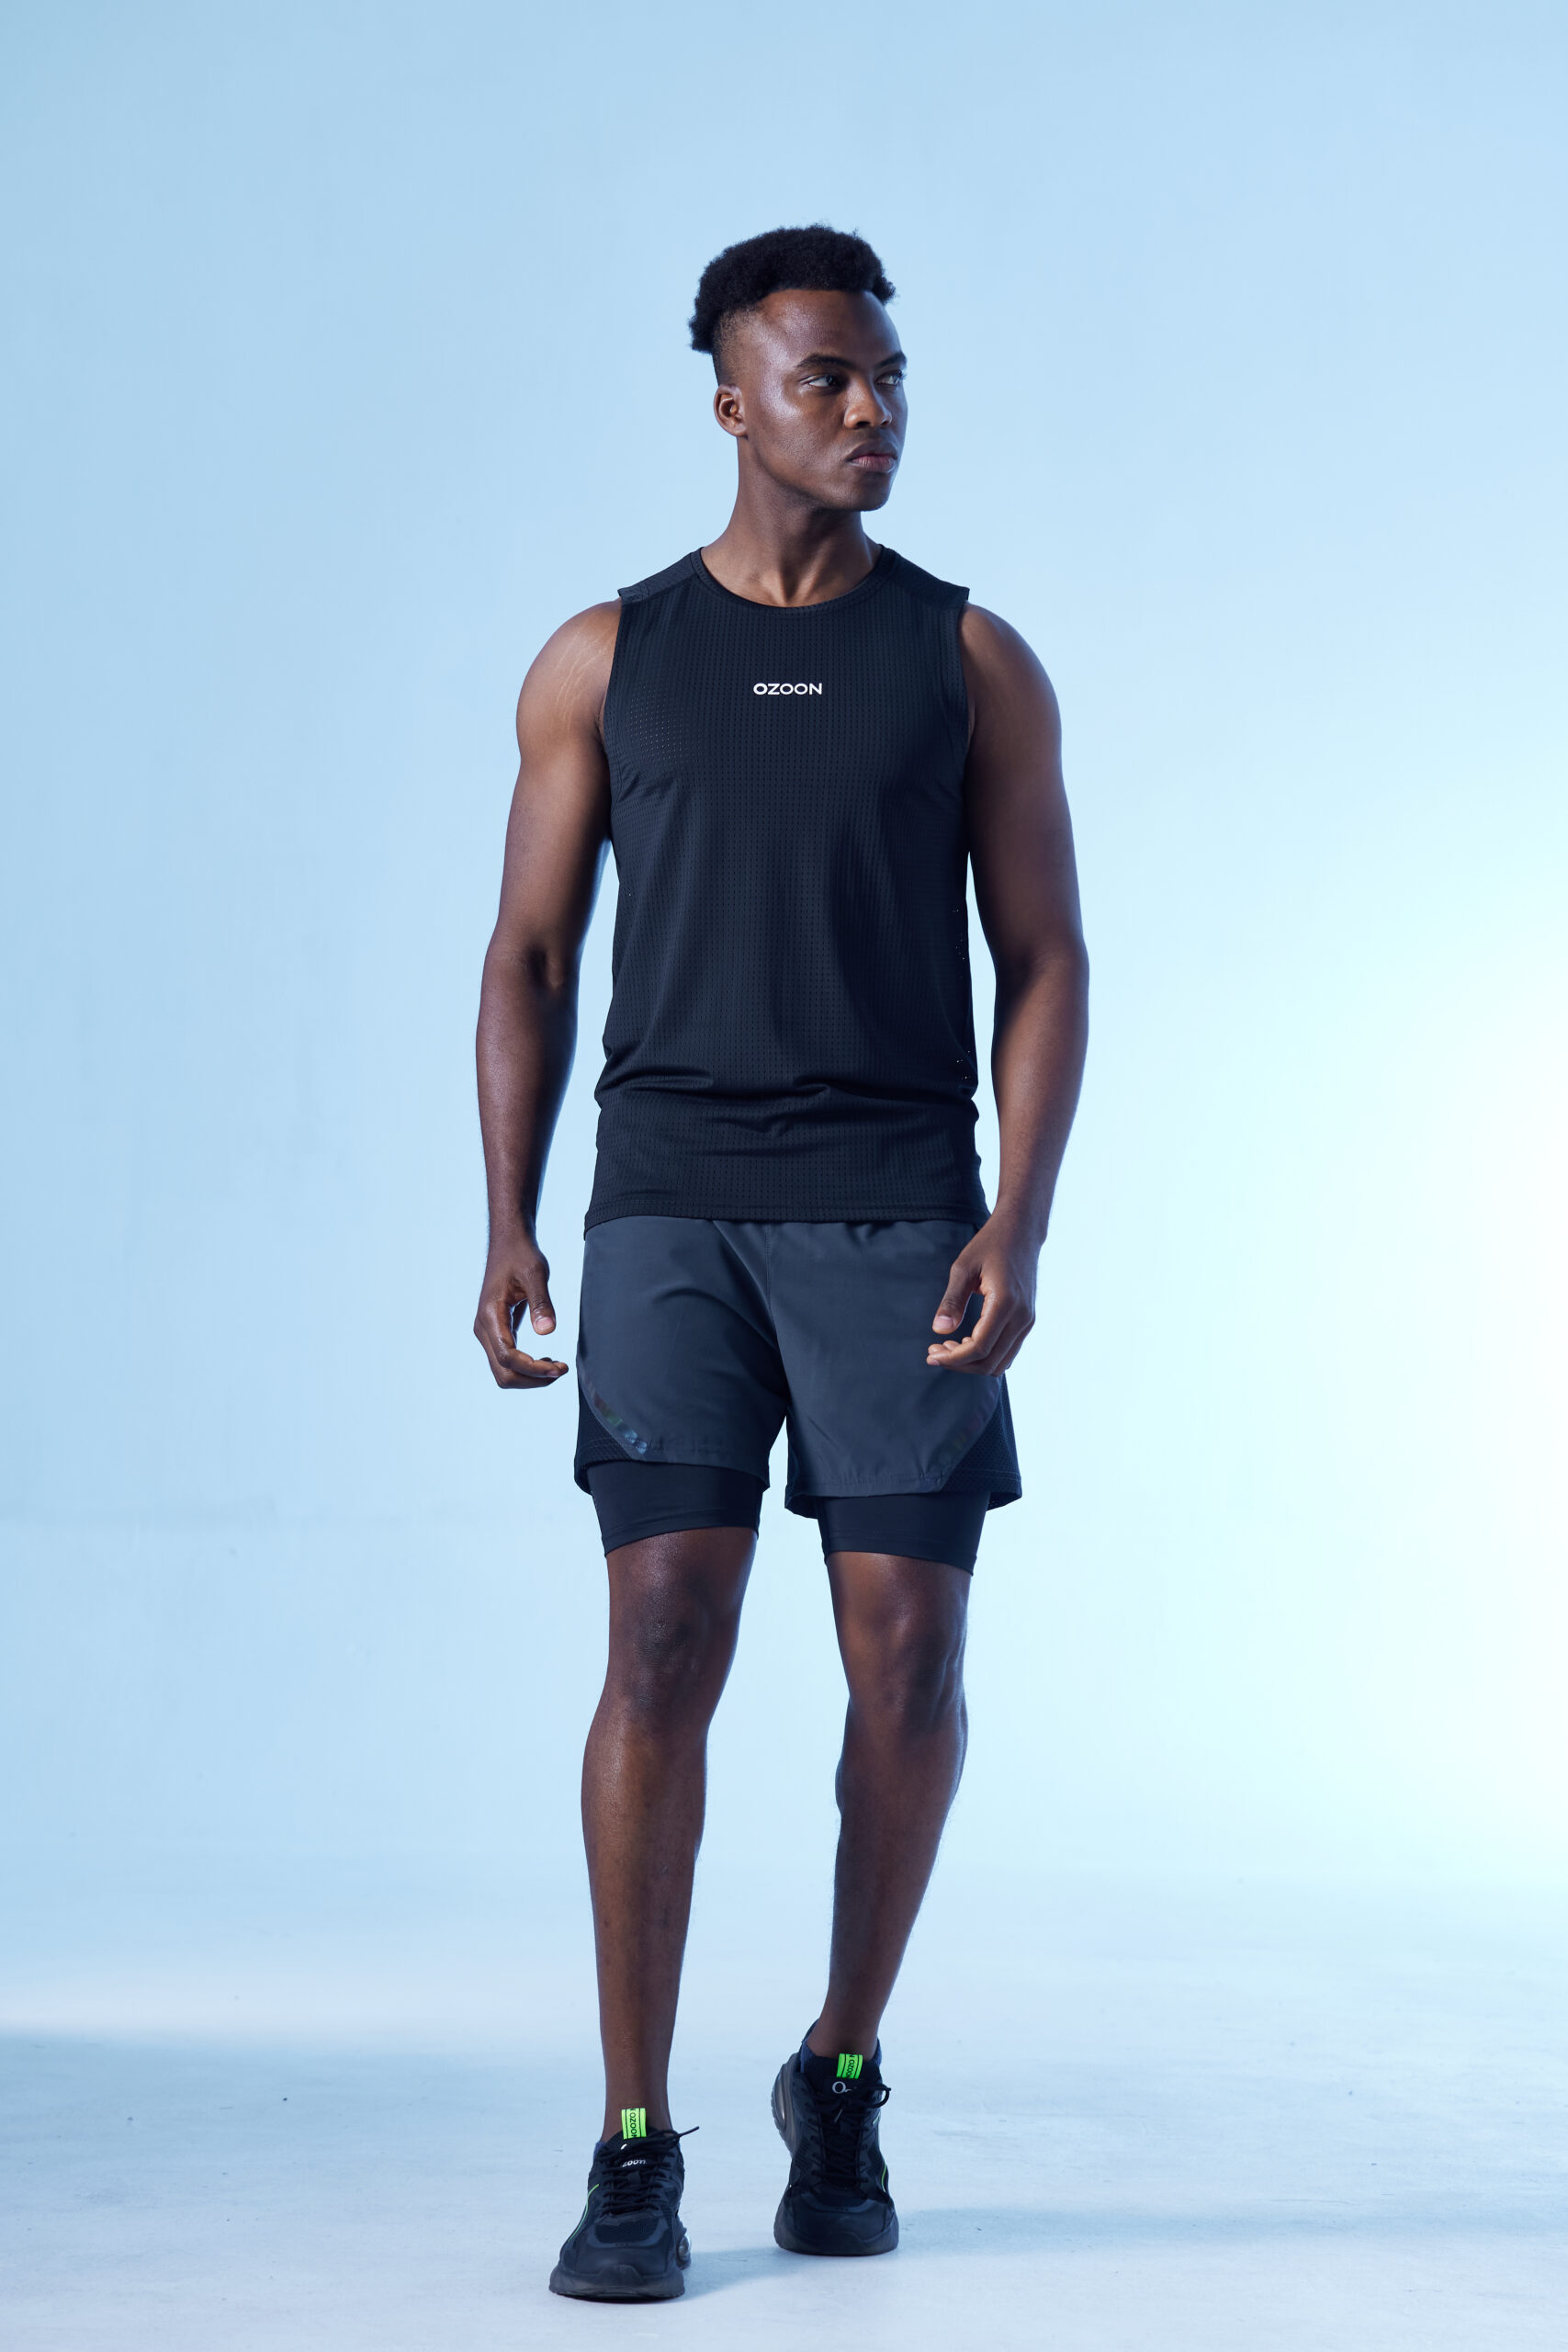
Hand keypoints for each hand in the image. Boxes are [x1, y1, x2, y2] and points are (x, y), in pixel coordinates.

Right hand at [474, 1235, 569, 1388]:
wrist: (508, 1242)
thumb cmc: (521, 1254)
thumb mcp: (536, 1274)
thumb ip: (541, 1302)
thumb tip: (547, 1331)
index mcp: (490, 1316)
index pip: (507, 1357)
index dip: (534, 1369)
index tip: (559, 1368)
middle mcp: (483, 1328)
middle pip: (503, 1373)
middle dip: (533, 1379)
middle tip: (562, 1370)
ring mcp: (487, 1331)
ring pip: (503, 1370)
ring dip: (529, 1377)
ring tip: (556, 1368)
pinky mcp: (495, 1331)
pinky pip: (506, 1360)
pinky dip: (525, 1368)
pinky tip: (545, 1361)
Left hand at [927, 1214, 1038, 1375]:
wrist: (1021, 1230)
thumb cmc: (990, 1244)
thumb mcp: (963, 1267)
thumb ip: (952, 1301)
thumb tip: (939, 1330)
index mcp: (1006, 1303)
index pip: (979, 1347)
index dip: (953, 1358)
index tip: (931, 1355)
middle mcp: (1022, 1317)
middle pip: (990, 1362)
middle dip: (960, 1363)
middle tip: (935, 1352)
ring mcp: (1028, 1320)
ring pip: (1001, 1362)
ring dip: (973, 1362)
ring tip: (948, 1347)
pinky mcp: (1027, 1320)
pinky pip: (1008, 1351)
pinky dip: (986, 1354)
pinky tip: (965, 1342)